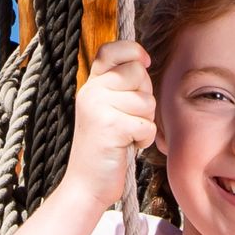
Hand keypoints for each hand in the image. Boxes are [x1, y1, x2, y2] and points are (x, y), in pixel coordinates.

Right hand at [57, 41, 154, 211]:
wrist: (86, 185)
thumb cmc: (106, 147)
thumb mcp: (108, 109)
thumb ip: (121, 85)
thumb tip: (144, 61)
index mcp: (91, 85)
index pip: (111, 50)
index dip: (132, 50)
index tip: (145, 61)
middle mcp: (91, 91)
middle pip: (138, 73)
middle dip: (145, 96)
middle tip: (130, 117)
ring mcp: (98, 108)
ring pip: (146, 101)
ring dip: (145, 122)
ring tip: (126, 135)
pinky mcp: (110, 126)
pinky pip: (147, 124)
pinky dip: (144, 139)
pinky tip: (128, 146)